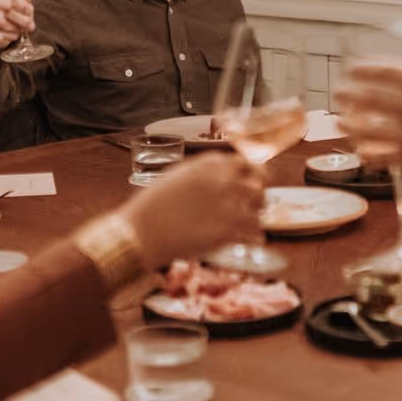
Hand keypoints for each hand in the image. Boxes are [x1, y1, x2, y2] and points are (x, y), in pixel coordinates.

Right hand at [121, 155, 267, 266]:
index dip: (252, 174)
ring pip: (260, 205)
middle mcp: (224, 179)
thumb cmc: (153, 206)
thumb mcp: (178, 176)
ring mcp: (229, 203)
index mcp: (211, 163)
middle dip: (258, 192)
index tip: (252, 183)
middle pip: (260, 180)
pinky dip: (255, 235)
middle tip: (256, 204)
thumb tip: (223, 177)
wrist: (140, 232)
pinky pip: (255, 229)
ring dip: (257, 213)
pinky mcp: (229, 229)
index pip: (247, 161)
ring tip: (251, 222)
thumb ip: (204, 174)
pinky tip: (251, 239)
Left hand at [336, 61, 401, 189]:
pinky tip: (361, 149)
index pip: (384, 71)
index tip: (353, 69)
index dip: (363, 68)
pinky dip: (367, 153)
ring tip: (342, 121)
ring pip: (368, 130)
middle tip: (340, 92)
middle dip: (348, 94)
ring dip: (350, 124)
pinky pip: (382, 157)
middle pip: (368, 98)